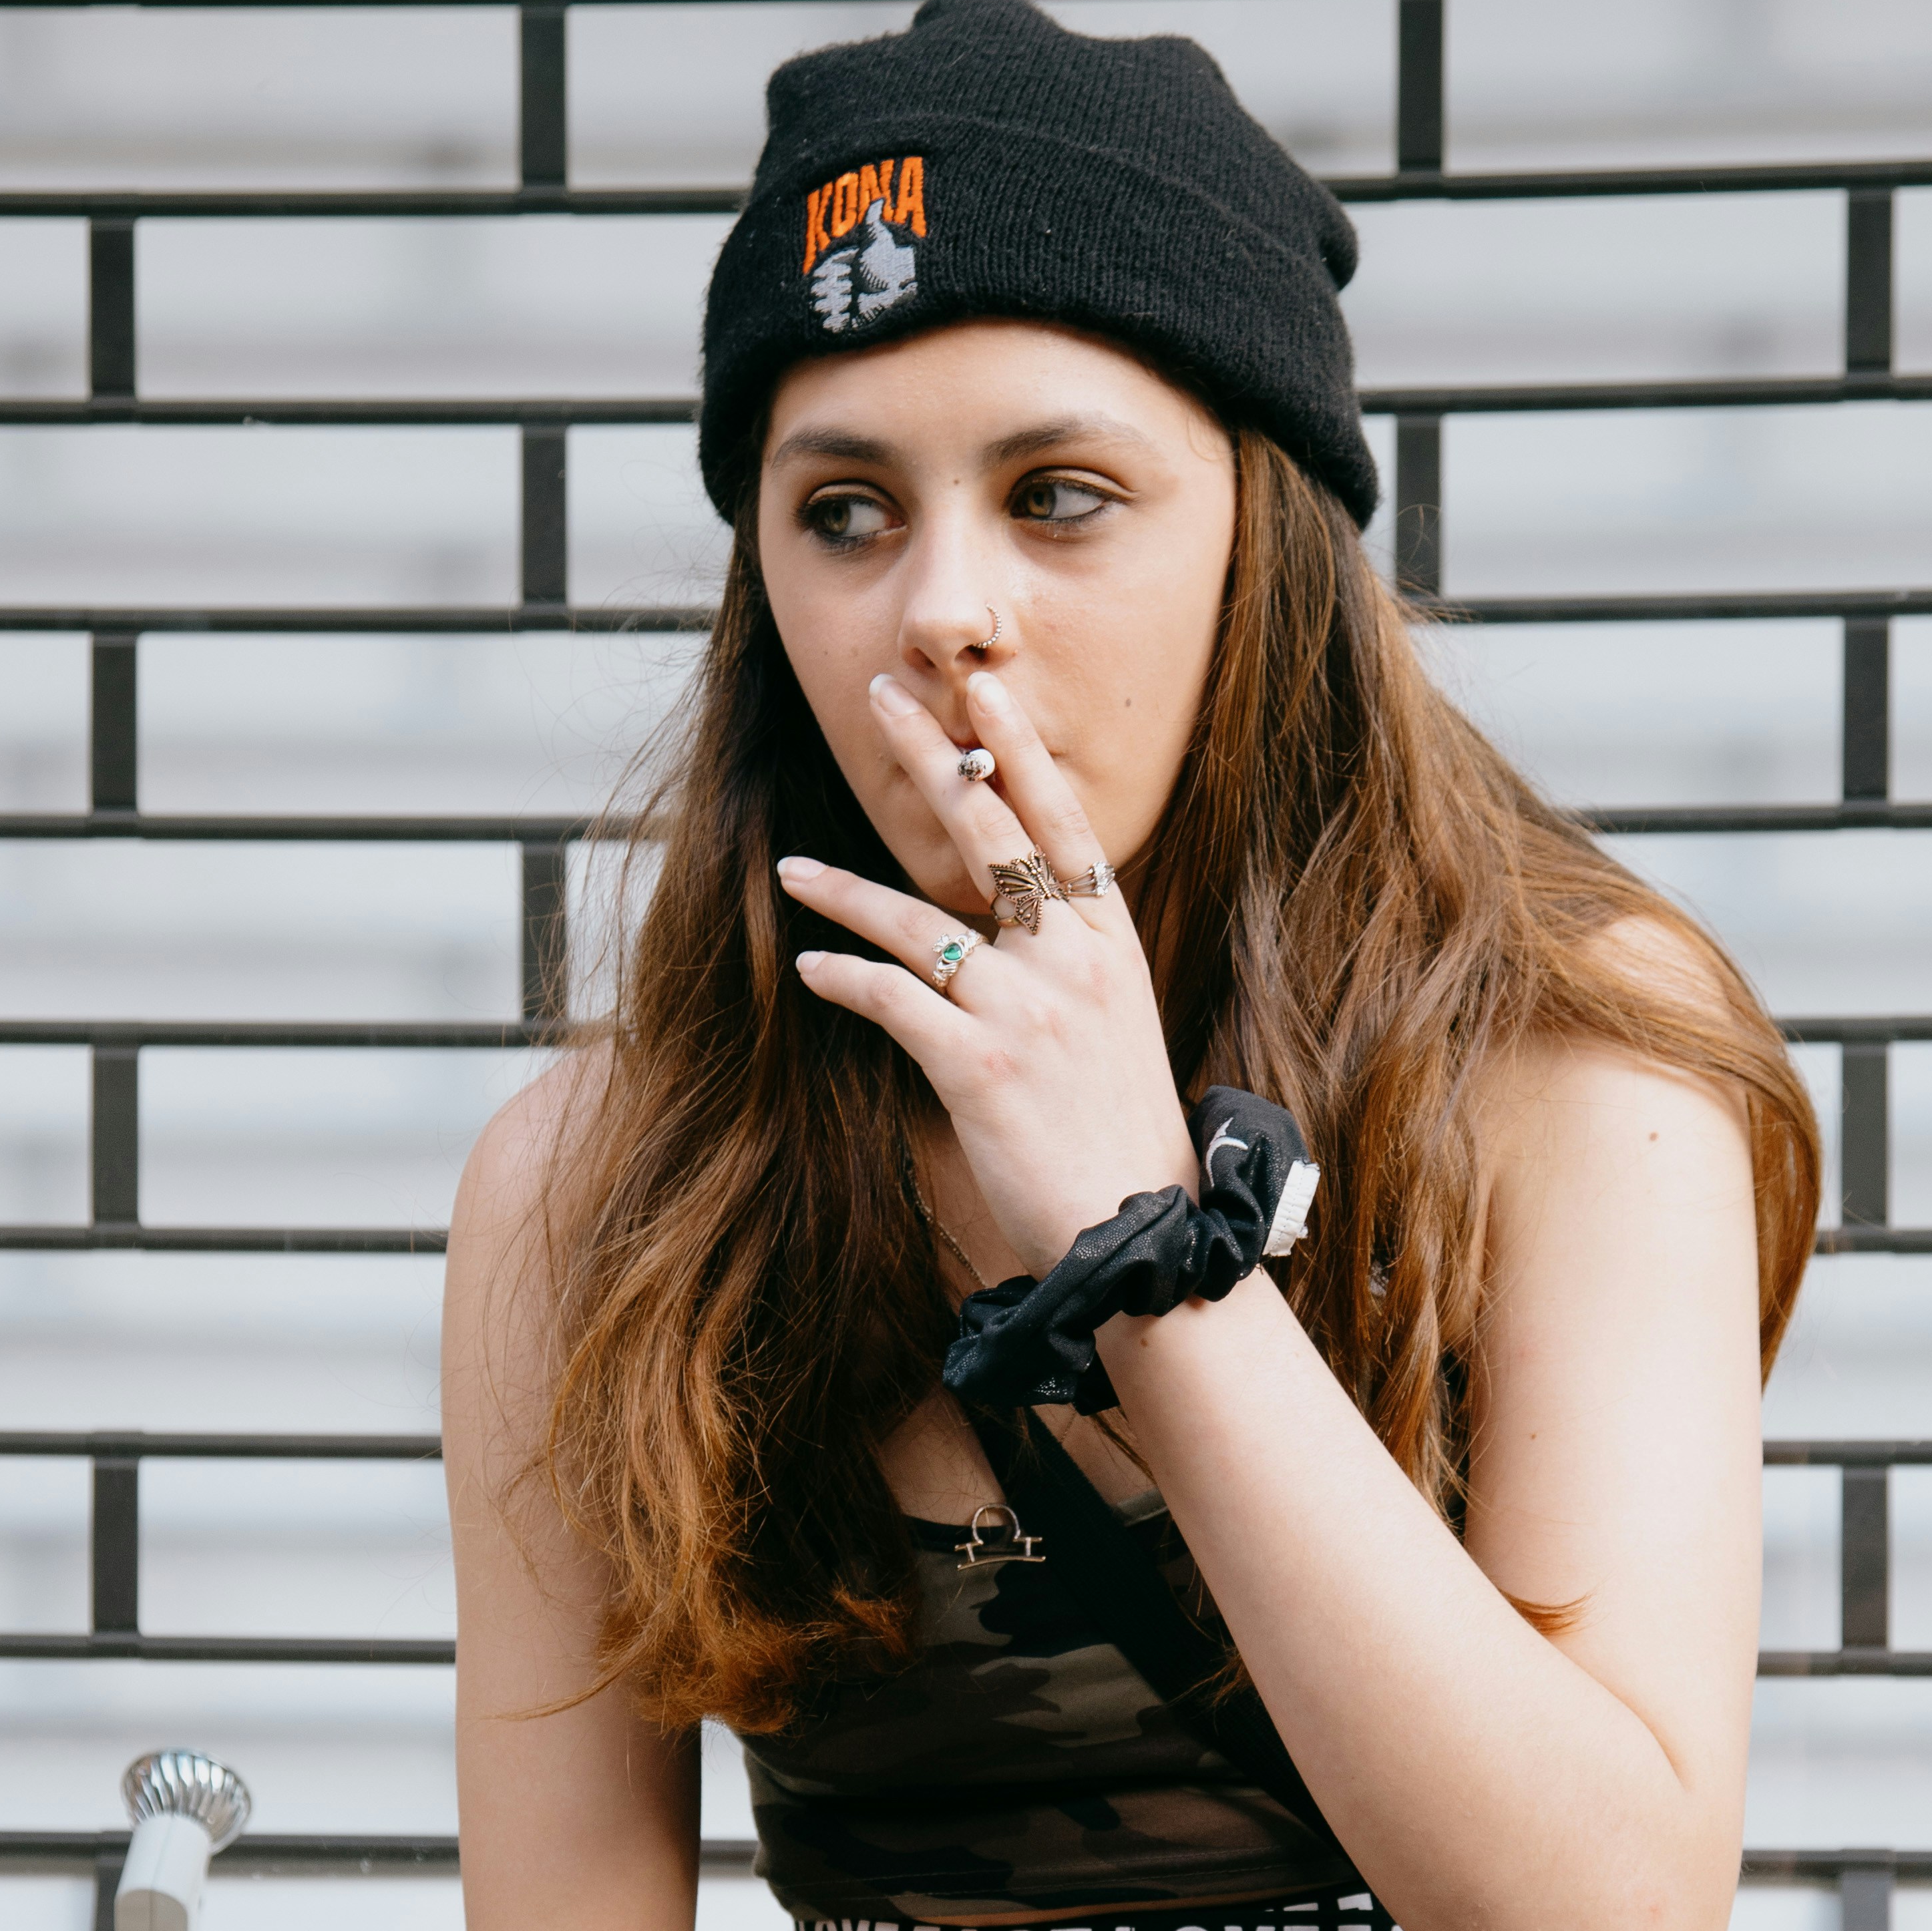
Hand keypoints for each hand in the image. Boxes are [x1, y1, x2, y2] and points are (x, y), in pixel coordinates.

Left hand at [782, 666, 1199, 1275]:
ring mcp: (1027, 1010)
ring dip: (842, 893)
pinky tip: (810, 971)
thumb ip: (1072, 971)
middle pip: (991, 834)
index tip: (982, 692)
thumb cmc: (1121, 1144)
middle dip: (934, 758)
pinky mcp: (980, 1065)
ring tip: (791, 870)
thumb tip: (1015, 930)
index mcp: (1112, 949)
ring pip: (914, 920)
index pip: (1064, 826)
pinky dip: (843, 980)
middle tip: (881, 696)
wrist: (1140, 1237)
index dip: (1019, 755)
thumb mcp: (1118, 1034)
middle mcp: (1073, 964)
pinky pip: (891, 997)